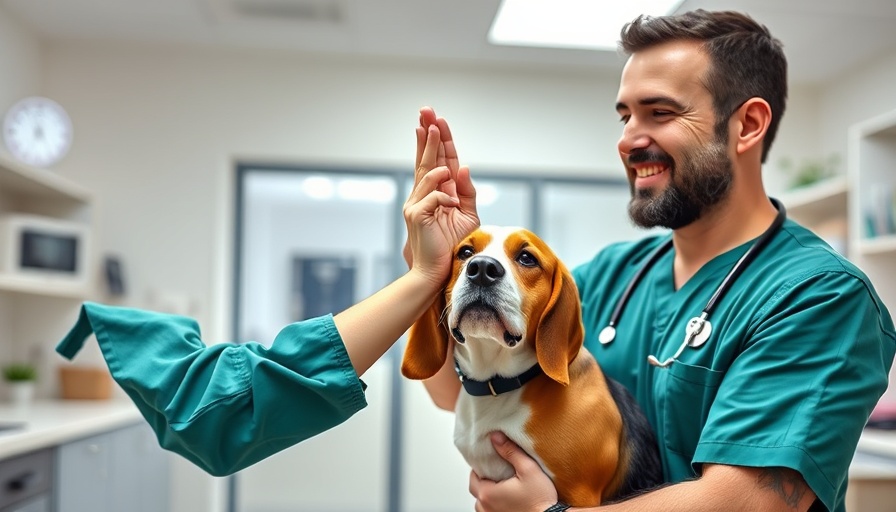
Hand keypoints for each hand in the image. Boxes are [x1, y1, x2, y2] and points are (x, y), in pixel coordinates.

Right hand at [403, 106, 478, 267]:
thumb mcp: (467, 215)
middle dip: (428, 135)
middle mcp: (423, 195)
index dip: (438, 141)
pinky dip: (444, 196)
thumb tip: (462, 167)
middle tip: (427, 112)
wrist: (438, 271)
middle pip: (426, 159)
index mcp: (437, 192)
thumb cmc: (452, 245)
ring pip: (428, 174)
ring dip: (436, 156)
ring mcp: (417, 204)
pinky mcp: (416, 216)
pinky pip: (432, 197)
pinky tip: (451, 201)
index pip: (438, 161)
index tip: (436, 121)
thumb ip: (466, 192)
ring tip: (439, 134)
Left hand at [470, 432, 558, 511]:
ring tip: (501, 485)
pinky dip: (494, 504)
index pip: (473, 477)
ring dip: (488, 494)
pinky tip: (506, 498)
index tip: (490, 462)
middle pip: (476, 490)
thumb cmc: (540, 499)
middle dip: (483, 480)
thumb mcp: (528, 469)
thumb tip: (495, 437)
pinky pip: (490, 511)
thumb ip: (510, 452)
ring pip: (482, 503)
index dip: (480, 467)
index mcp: (488, 494)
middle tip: (496, 471)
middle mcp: (486, 508)